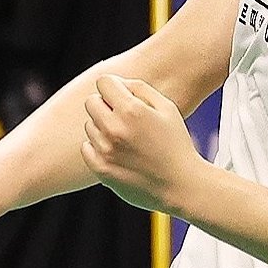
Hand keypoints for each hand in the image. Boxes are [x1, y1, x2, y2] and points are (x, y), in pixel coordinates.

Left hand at [81, 74, 205, 215]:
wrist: (181, 185)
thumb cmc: (177, 144)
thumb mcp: (167, 108)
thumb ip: (140, 88)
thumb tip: (119, 84)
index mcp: (132, 110)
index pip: (103, 82)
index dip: (114, 86)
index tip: (123, 96)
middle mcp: (115, 128)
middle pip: (91, 102)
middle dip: (105, 104)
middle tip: (123, 116)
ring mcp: (105, 150)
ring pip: (89, 125)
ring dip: (102, 126)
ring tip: (125, 137)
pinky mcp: (101, 169)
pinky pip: (86, 147)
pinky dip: (97, 146)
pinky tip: (116, 151)